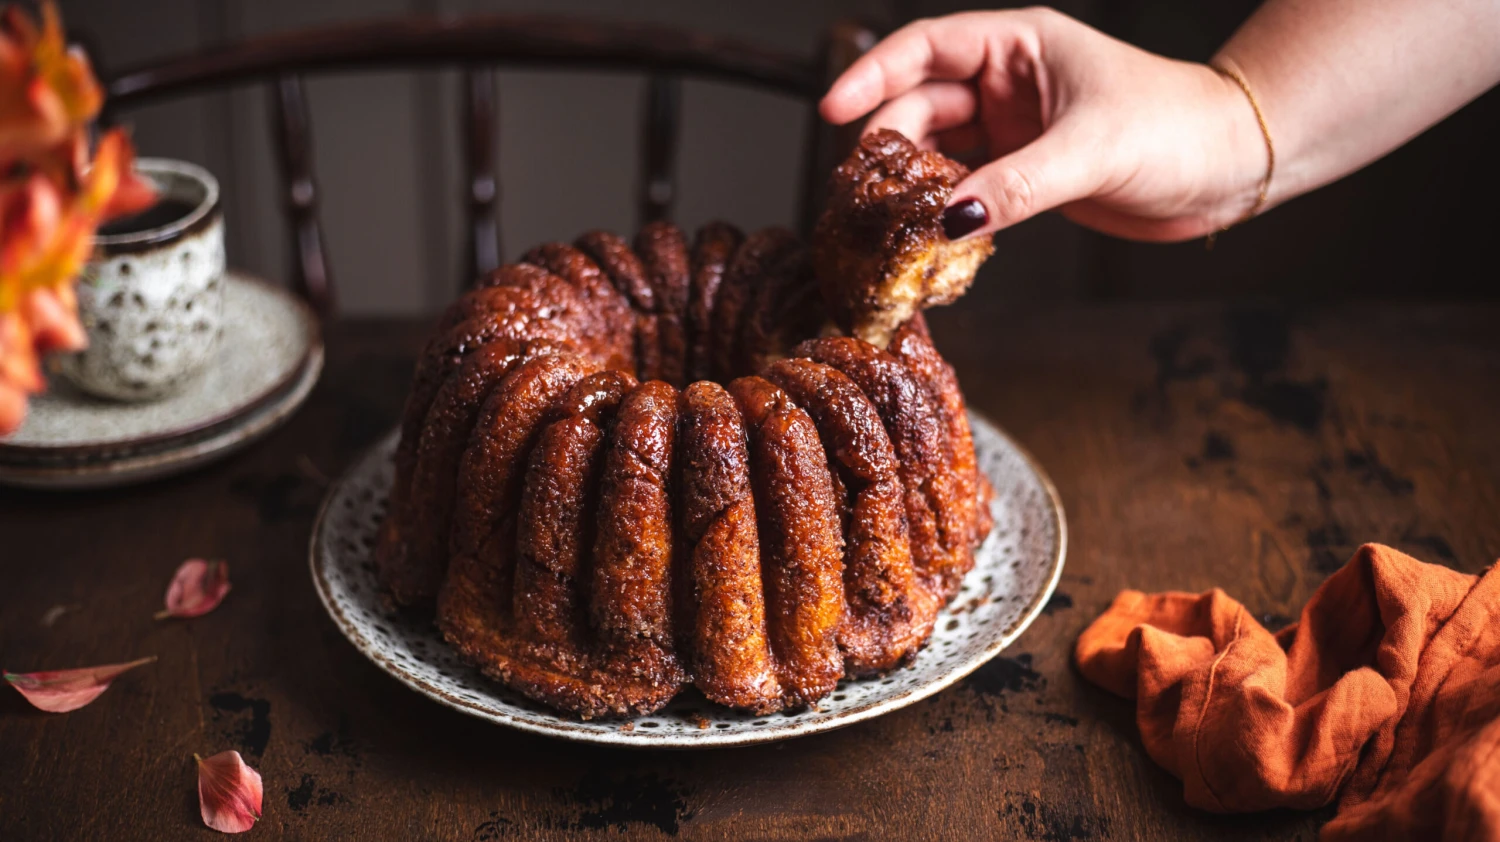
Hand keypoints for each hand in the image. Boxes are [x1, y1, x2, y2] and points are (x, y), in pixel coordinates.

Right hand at [819, 8, 1268, 241]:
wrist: (1233, 167)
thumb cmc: (1180, 128)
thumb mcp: (1091, 151)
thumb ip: (1016, 186)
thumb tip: (948, 221)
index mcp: (1021, 48)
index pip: (928, 48)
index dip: (874, 75)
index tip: (834, 108)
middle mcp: (1009, 85)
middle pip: (921, 107)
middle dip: (889, 146)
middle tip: (862, 191)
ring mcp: (1015, 132)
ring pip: (939, 154)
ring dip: (914, 187)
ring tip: (890, 223)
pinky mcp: (1025, 176)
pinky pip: (967, 192)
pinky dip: (946, 215)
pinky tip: (932, 240)